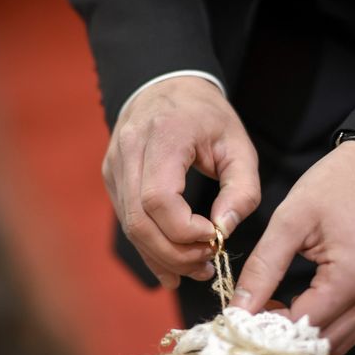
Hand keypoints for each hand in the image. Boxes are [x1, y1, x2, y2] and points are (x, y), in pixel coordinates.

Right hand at [103, 77, 260, 288]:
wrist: (166, 85)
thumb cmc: (206, 115)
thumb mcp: (239, 144)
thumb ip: (242, 189)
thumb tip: (224, 230)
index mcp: (164, 135)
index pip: (159, 198)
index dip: (185, 230)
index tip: (215, 236)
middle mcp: (130, 150)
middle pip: (139, 220)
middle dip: (174, 253)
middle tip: (206, 265)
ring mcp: (115, 165)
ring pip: (130, 226)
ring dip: (162, 256)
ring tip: (195, 269)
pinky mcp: (111, 177)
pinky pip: (128, 221)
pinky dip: (150, 248)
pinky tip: (172, 265)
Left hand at [230, 141, 354, 354]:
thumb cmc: (338, 183)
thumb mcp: (291, 220)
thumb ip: (264, 267)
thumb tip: (239, 307)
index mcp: (352, 278)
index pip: (302, 325)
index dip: (267, 327)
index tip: (240, 315)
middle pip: (322, 342)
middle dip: (284, 336)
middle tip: (253, 313)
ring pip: (339, 340)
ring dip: (304, 333)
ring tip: (274, 307)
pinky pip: (353, 325)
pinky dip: (324, 323)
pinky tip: (299, 302)